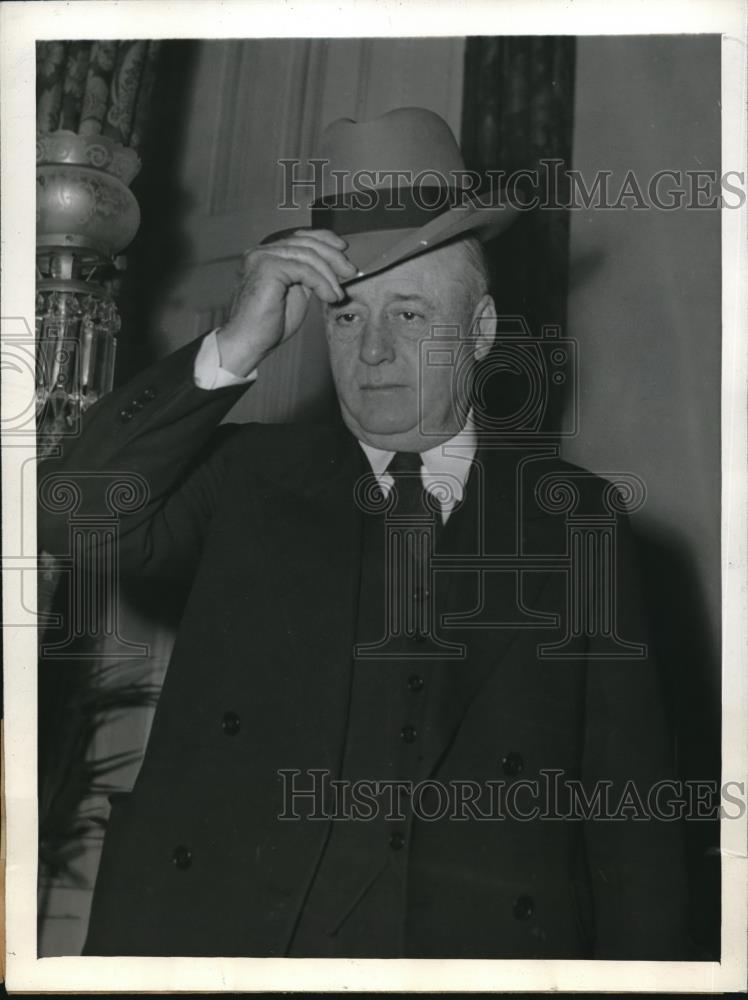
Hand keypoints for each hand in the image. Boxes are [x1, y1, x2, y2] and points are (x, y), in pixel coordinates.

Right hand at [216, 229, 356, 376]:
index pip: (300, 236)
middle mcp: (262, 251)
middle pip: (306, 242)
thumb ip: (308, 276)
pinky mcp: (267, 267)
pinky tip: (329, 297)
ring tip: (338, 294)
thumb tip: (334, 266)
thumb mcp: (296, 293)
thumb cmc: (268, 324)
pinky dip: (322, 283)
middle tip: (350, 271)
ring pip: (308, 255)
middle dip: (333, 256)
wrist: (249, 342)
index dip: (324, 239)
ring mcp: (262, 257)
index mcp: (268, 254)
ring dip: (329, 275)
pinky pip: (304, 270)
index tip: (343, 249)